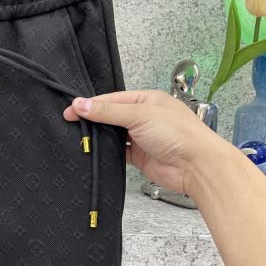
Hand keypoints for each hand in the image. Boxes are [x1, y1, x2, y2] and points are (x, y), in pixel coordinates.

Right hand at [63, 89, 225, 195]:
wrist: (196, 166)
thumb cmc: (178, 134)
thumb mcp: (139, 115)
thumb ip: (108, 111)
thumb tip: (81, 105)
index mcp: (147, 100)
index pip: (112, 99)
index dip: (91, 104)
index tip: (71, 110)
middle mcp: (144, 117)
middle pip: (112, 116)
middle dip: (93, 120)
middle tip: (70, 123)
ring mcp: (142, 137)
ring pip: (114, 135)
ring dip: (100, 136)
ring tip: (79, 137)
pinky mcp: (140, 157)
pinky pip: (119, 152)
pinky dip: (107, 152)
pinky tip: (95, 152)